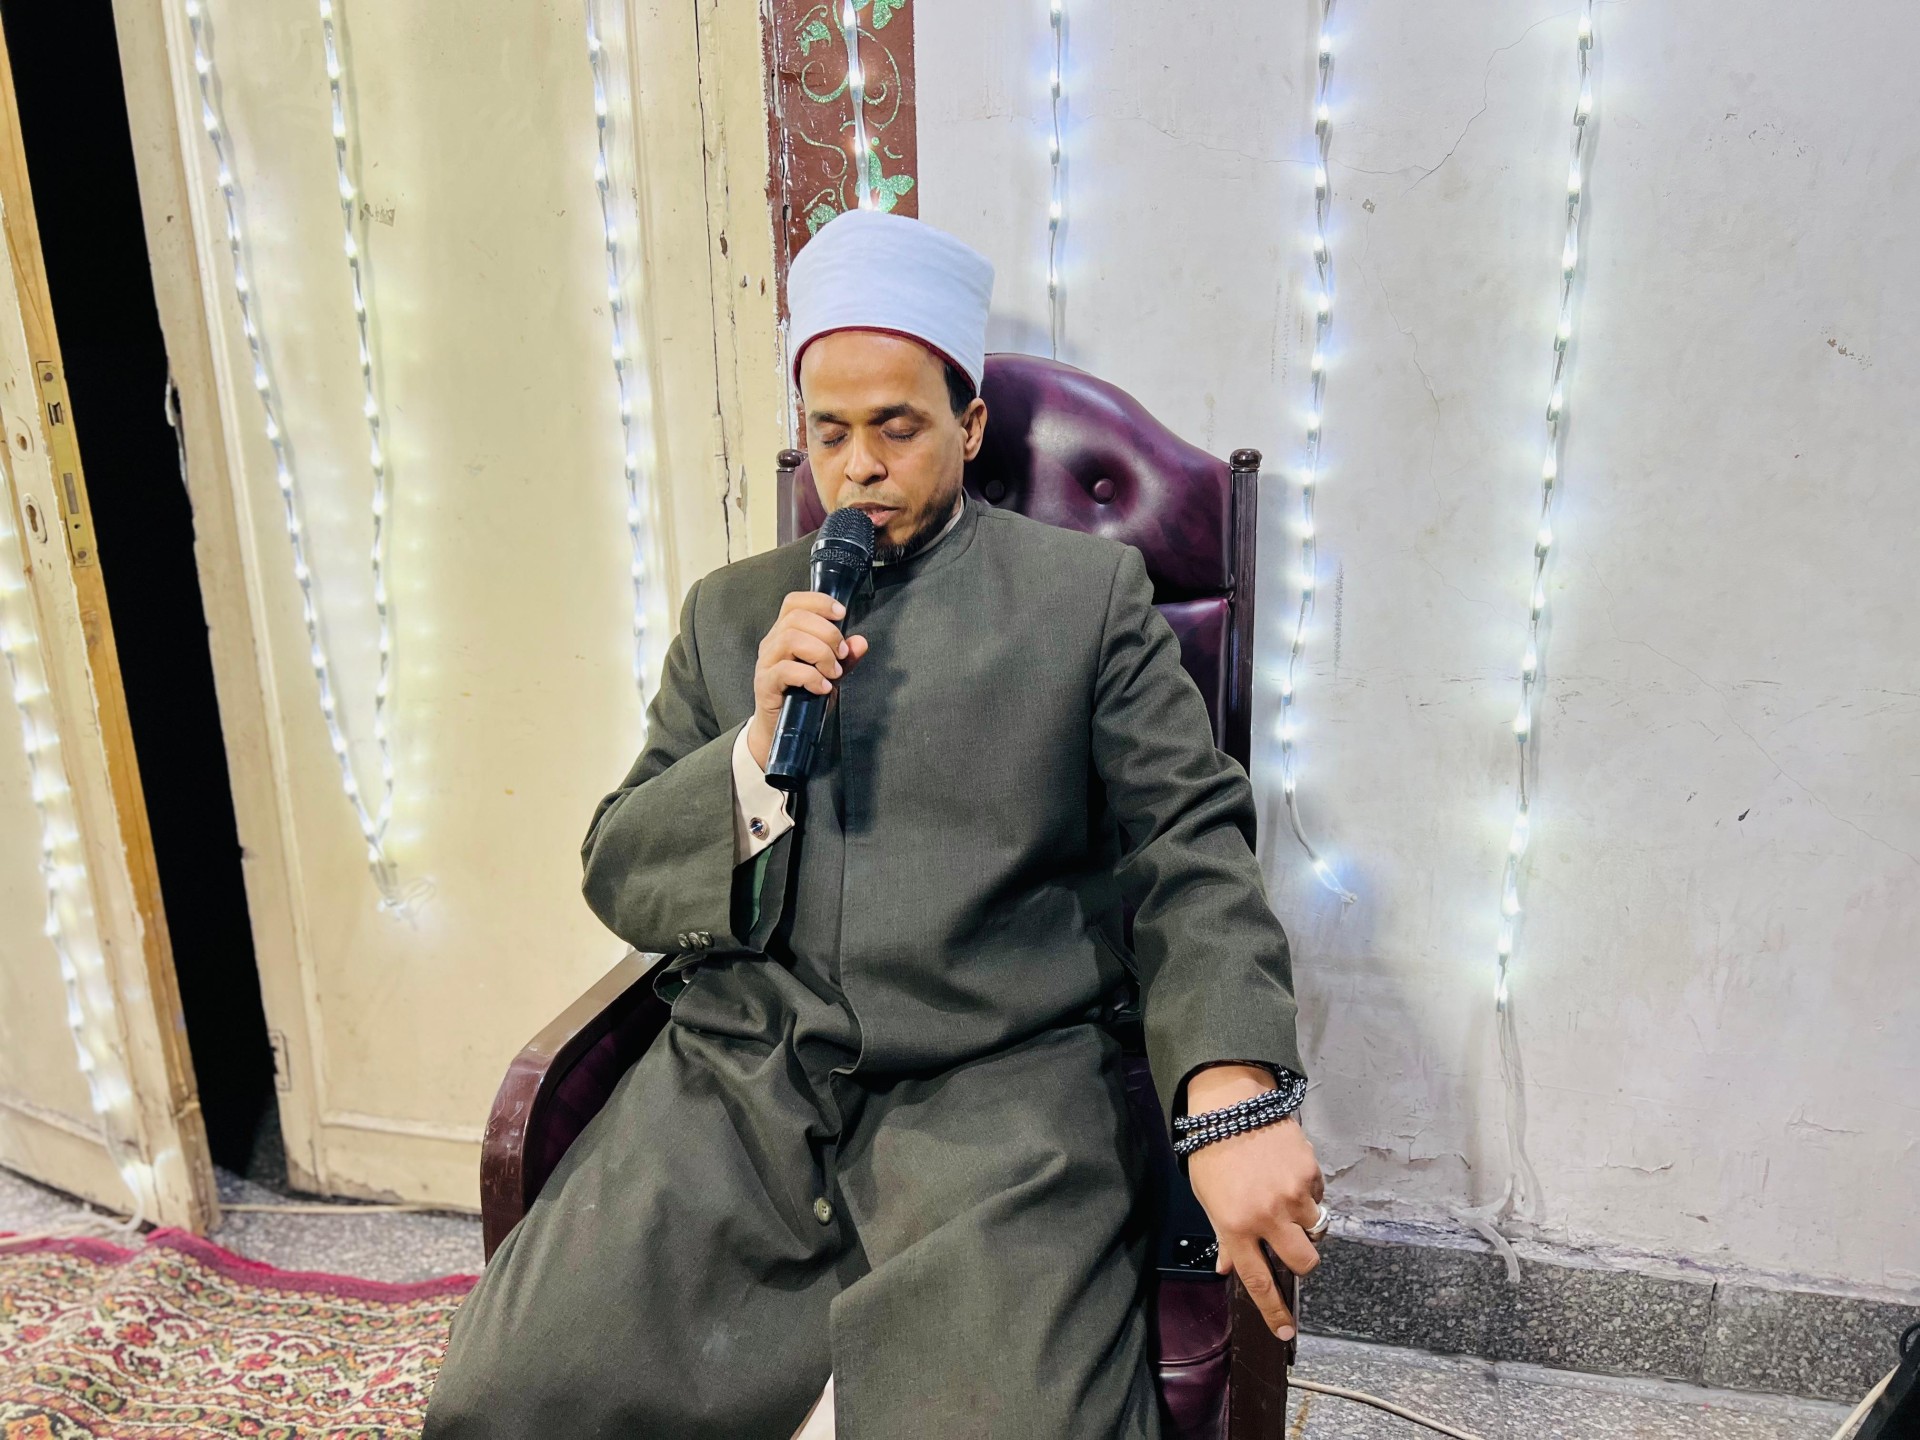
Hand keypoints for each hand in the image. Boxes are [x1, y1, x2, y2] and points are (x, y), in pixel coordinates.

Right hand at [746, 592, 870, 768]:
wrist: (782, 729)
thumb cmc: (803, 696)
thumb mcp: (830, 674)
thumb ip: (845, 658)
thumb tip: (861, 642)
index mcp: (785, 633)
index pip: (794, 602)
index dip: (819, 601)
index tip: (841, 614)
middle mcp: (772, 643)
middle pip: (796, 618)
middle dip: (828, 633)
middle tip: (842, 654)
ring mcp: (766, 663)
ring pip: (790, 639)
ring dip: (820, 653)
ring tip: (833, 672)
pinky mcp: (765, 684)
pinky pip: (786, 670)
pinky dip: (811, 676)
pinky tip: (823, 687)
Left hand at [1182, 1064, 1324, 1340]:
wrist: (1230, 1104)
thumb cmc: (1211, 1153)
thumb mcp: (1207, 1198)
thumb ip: (1222, 1236)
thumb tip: (1229, 1268)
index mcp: (1235, 1226)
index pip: (1258, 1280)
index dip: (1274, 1311)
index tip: (1286, 1332)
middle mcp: (1266, 1216)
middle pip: (1303, 1262)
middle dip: (1302, 1262)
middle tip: (1291, 1245)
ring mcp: (1292, 1194)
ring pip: (1316, 1228)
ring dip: (1305, 1221)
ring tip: (1285, 1196)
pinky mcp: (1310, 1172)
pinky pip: (1319, 1196)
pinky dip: (1308, 1192)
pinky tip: (1288, 1174)